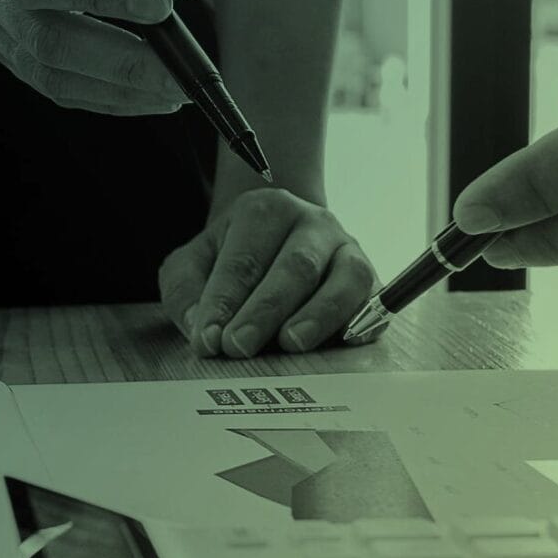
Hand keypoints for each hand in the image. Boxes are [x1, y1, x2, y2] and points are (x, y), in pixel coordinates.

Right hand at [0, 0, 197, 113]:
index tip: (162, 6)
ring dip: (118, 89)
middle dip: (120, 61)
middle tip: (181, 75)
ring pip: (50, 73)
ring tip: (175, 89)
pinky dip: (107, 96)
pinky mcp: (6, 49)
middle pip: (44, 37)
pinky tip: (149, 92)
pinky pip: (56, 86)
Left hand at [158, 189, 376, 356]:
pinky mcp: (370, 279)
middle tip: (239, 346)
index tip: (209, 339)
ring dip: (320, 314)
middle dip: (265, 311)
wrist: (277, 237)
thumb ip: (185, 292)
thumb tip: (201, 330)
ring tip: (293, 343)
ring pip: (344, 279)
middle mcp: (313, 224)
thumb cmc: (230, 257)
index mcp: (265, 211)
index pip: (243, 261)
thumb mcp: (191, 264)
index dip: (223, 302)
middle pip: (294, 268)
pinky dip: (363, 320)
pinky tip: (347, 342)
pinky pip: (373, 298)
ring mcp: (347, 249)